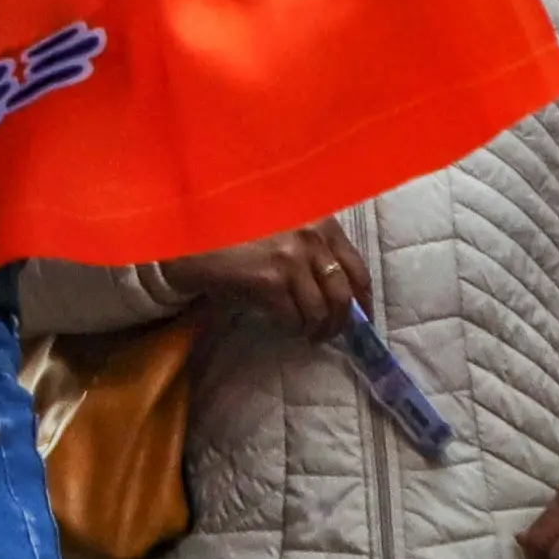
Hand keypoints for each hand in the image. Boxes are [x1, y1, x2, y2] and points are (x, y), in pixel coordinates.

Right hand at [169, 220, 365, 323]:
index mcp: (321, 223)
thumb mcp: (286, 229)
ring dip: (314, 330)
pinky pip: (292, 317)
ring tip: (305, 333)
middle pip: (343, 296)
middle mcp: (311, 238)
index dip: (363, 300)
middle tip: (328, 334)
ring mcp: (291, 260)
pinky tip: (283, 324)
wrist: (195, 238)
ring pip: (319, 312)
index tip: (363, 318)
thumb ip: (315, 249)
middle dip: (339, 323)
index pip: (358, 270)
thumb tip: (341, 295)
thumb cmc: (239, 232)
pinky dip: (291, 327)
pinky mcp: (269, 281)